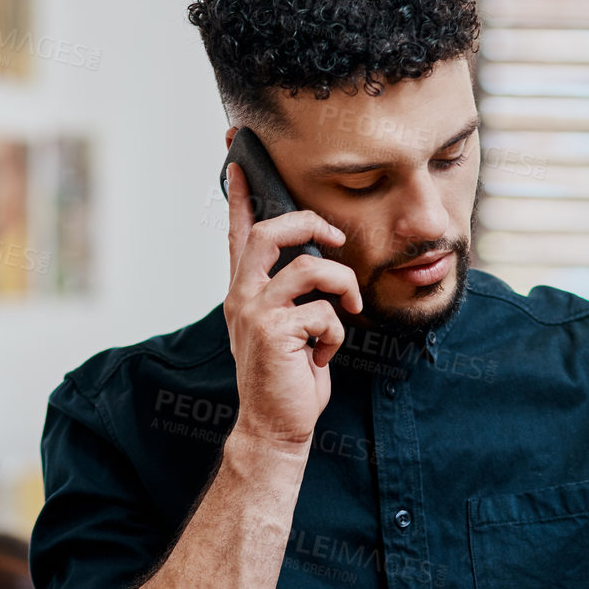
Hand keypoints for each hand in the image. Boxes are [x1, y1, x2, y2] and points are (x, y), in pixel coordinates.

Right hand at [223, 162, 362, 446]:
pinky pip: (324, 312)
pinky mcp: (274, 332)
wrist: (276, 426)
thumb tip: (320, 263)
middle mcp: (242, 297)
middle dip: (308, 223)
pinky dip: (336, 334)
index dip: (240, 196)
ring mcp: (254, 313)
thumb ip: (293, 296)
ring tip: (350, 309)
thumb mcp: (288, 329)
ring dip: (343, 285)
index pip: (239, 234)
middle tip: (336, 238)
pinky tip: (324, 355)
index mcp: (244, 292)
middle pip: (267, 232)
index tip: (239, 161)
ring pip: (308, 267)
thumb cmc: (288, 379)